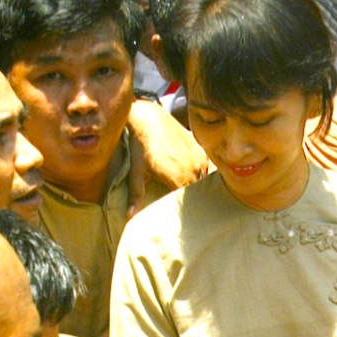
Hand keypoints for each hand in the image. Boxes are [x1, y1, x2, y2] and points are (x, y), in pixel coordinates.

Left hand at [125, 99, 208, 217]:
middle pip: (197, 193)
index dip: (182, 211)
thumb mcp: (136, 172)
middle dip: (191, 201)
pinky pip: (206, 168)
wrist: (149, 118)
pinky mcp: (201, 150)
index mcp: (178, 177)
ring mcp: (199, 158)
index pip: (187, 203)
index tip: (178, 217)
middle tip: (184, 208)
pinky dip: (200, 175)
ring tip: (189, 194)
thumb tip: (129, 215)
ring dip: (197, 187)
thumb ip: (136, 196)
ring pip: (203, 181)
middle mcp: (193, 168)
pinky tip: (192, 178)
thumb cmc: (140, 147)